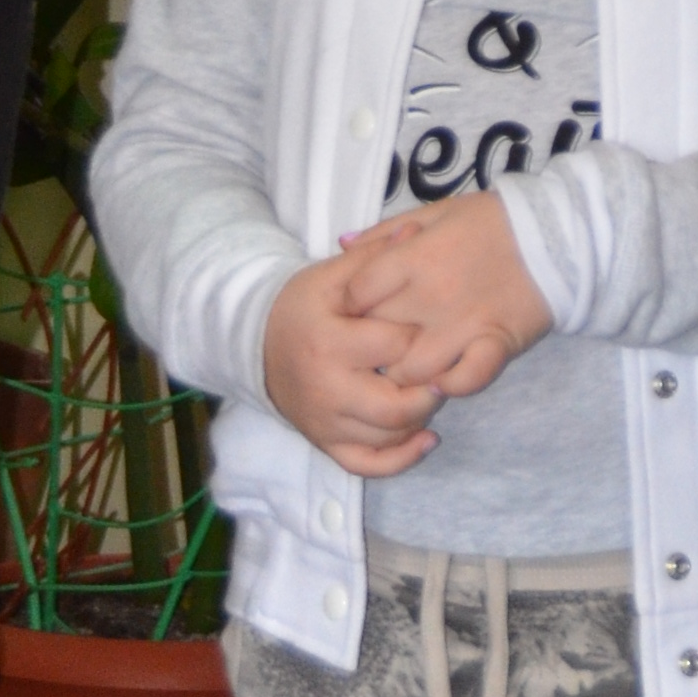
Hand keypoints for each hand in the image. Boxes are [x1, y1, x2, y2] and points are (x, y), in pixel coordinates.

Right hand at [263, 251, 442, 476]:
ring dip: (421, 418)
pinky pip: (368, 465)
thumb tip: (416, 231)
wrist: (257, 345)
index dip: (420, 334)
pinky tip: (426, 438)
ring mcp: (325, 423)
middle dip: (430, 390)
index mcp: (328, 342)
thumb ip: (375, 257)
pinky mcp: (326, 444)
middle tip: (441, 370)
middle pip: (397, 406)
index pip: (395, 345)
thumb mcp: (331, 277)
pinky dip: (402, 458)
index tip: (429, 326)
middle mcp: (326, 389)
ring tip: (432, 392)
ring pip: (389, 435)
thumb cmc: (303, 307)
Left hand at [336, 194, 551, 400]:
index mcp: (414, 256)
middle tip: (374, 348)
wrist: (559, 234)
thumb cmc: (494, 221)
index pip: (356, 294)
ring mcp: (464, 323)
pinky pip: (464, 380)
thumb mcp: (437, 212)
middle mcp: (432, 293)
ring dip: (405, 374)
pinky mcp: (495, 343)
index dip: (350, 307)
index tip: (357, 312)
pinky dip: (450, 385)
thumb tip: (342, 245)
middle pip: (377, 336)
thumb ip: (386, 231)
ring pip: (411, 370)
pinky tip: (445, 378)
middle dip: (370, 347)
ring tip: (408, 367)